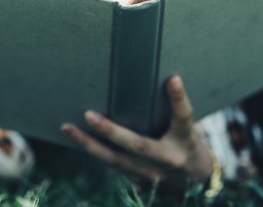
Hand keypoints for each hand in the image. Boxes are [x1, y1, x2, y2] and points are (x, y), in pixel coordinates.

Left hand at [61, 75, 212, 189]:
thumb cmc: (187, 144)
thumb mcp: (188, 128)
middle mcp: (168, 159)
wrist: (195, 183)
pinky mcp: (137, 181)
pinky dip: (92, 150)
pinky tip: (75, 137)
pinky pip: (111, 164)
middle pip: (138, 145)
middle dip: (112, 131)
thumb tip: (157, 79)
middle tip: (89, 115)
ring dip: (89, 144)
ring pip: (116, 160)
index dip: (179, 99)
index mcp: (185, 141)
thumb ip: (171, 111)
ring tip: (68, 128)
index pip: (183, 118)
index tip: (173, 79)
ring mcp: (151, 174)